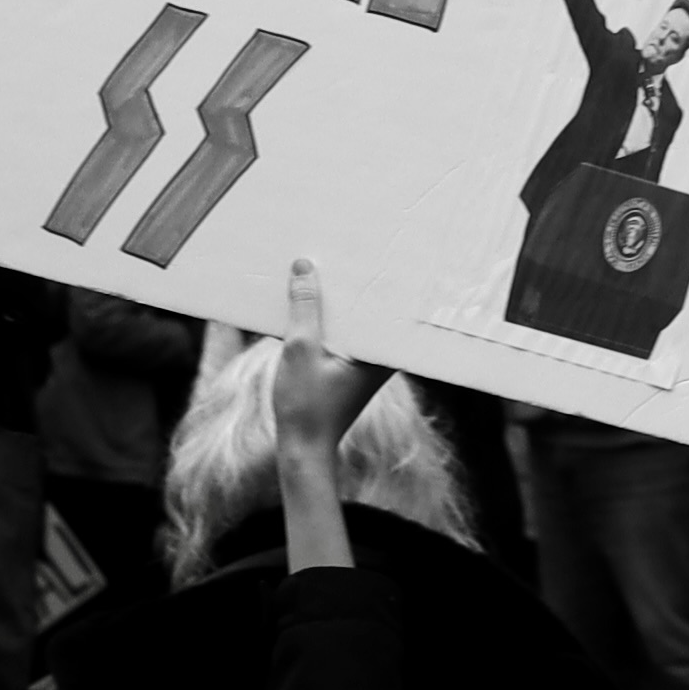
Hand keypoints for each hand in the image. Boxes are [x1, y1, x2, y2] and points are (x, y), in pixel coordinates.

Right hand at [268, 264, 370, 573]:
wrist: (303, 449)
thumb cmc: (306, 407)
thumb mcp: (300, 351)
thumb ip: (305, 308)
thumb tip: (305, 265)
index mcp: (381, 350)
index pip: (388, 300)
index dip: (384, 271)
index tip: (383, 241)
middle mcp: (380, 354)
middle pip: (371, 304)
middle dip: (359, 277)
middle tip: (351, 240)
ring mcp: (365, 360)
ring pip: (355, 316)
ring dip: (339, 296)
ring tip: (326, 261)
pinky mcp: (350, 365)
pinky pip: (342, 329)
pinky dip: (328, 314)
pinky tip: (310, 296)